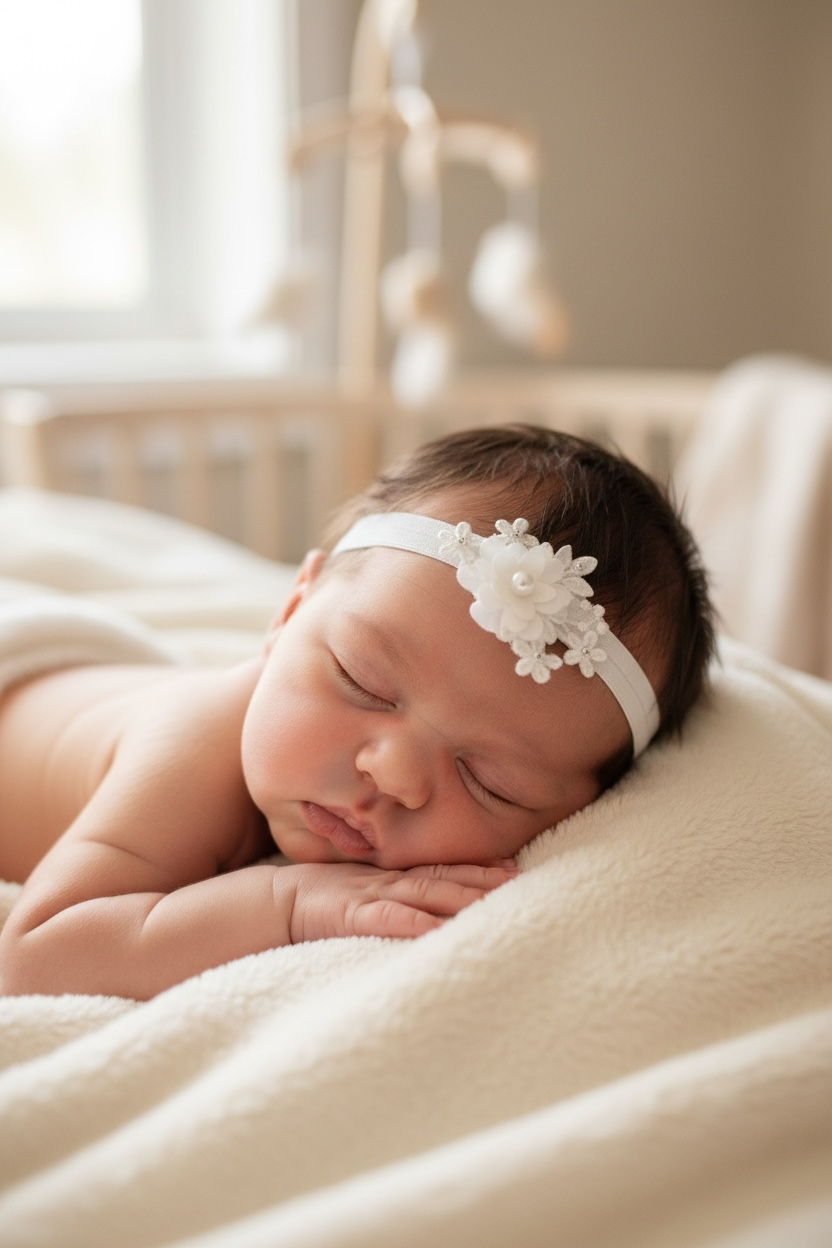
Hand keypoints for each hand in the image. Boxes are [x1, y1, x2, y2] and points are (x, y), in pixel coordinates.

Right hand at [285, 861, 516, 942]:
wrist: (275, 902)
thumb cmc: (322, 901)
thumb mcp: (364, 894)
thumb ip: (394, 896)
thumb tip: (430, 912)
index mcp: (393, 879)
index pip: (443, 870)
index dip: (478, 868)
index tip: (513, 868)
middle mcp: (390, 884)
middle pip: (444, 879)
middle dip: (482, 880)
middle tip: (520, 881)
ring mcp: (372, 897)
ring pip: (424, 894)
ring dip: (459, 896)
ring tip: (492, 901)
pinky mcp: (351, 916)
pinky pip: (386, 919)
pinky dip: (412, 923)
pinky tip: (435, 929)